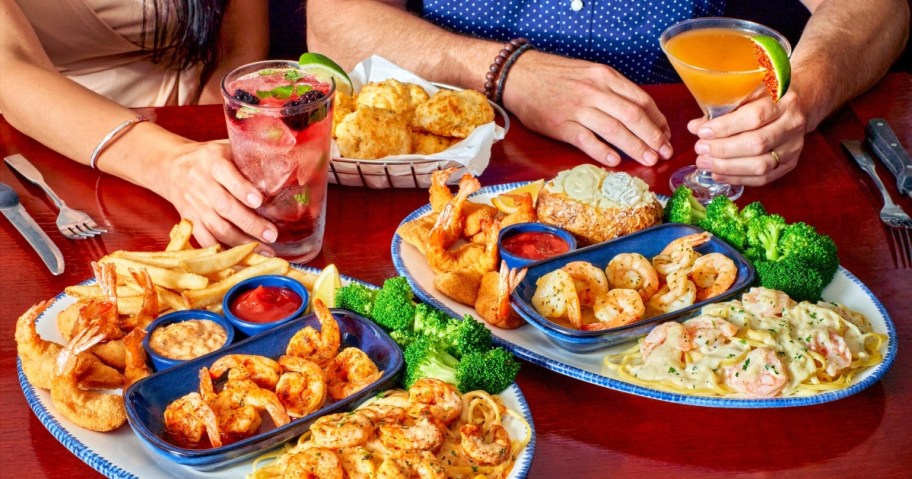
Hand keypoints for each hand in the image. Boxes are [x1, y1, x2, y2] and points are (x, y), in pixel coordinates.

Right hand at [160, 140, 277, 252]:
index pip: (227, 174)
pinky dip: (223, 252)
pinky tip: (242, 259)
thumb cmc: (208, 158)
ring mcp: (194, 205)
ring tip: (265, 251)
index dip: (242, 189)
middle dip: (250, 223)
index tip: (259, 201)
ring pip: (217, 227)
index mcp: (212, 162)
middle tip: (272, 235)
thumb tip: (285, 168)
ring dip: (242, 242)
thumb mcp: (226, 148)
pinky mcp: (190, 221)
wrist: (170, 167)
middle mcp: (201, 183)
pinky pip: (205, 240)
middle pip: (225, 206)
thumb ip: (249, 157)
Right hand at [503, 51, 673, 166]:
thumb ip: (611, 90)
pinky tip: (616, 161)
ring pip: (614, 129)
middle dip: (653, 136)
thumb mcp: (589, 73)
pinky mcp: (561, 125)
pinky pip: (586, 140)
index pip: (641, 99)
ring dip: (635, 146)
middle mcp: (594, 91)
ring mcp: (577, 109)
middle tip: (664, 152)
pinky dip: (603, 151)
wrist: (519, 76)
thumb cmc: (555, 76)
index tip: (666, 134)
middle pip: (632, 115)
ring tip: (649, 159)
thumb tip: (638, 113)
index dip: (657, 120)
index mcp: (605, 77)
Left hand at [687, 90, 807, 185]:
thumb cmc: (765, 96)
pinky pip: (763, 178)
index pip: (754, 116)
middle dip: (723, 150)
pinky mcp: (790, 164)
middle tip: (699, 149)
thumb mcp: (747, 92)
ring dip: (728, 167)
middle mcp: (792, 123)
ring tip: (704, 163)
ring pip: (761, 165)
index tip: (703, 132)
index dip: (726, 127)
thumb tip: (694, 127)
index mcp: (783, 99)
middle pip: (757, 143)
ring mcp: (794, 146)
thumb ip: (722, 108)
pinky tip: (717, 174)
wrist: (798, 104)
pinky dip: (737, 179)